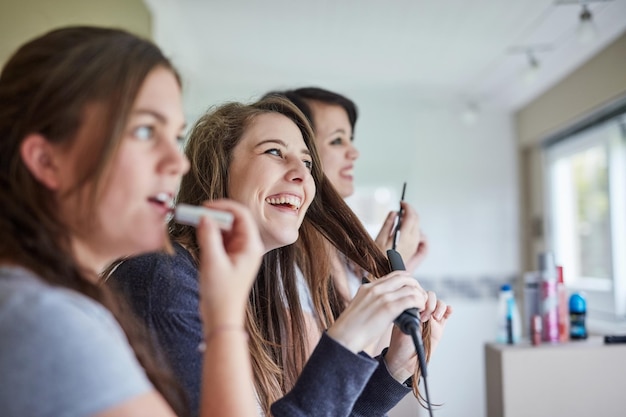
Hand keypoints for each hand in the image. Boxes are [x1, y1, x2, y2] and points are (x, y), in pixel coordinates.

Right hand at [196, 199, 263, 330]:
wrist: (222, 317)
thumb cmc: (221, 295)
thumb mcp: (212, 263)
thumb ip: (208, 237)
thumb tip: (204, 217)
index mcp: (251, 246)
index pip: (241, 214)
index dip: (223, 206)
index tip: (205, 206)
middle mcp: (248, 247)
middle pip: (233, 220)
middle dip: (215, 214)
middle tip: (195, 213)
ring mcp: (239, 252)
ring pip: (226, 229)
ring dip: (211, 224)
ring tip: (194, 223)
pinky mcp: (230, 258)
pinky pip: (221, 239)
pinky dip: (210, 234)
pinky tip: (199, 235)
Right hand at [326, 271, 427, 353]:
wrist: (342, 338)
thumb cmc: (351, 329)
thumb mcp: (360, 308)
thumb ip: (371, 302)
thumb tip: (384, 305)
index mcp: (367, 287)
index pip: (393, 275)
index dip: (407, 281)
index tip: (412, 290)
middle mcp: (375, 288)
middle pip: (404, 278)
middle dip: (416, 286)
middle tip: (420, 298)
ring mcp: (382, 297)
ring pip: (410, 287)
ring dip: (420, 296)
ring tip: (421, 307)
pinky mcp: (388, 308)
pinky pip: (411, 299)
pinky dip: (419, 303)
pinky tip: (419, 311)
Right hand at [375, 201, 427, 272]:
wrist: (384, 274)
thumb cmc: (379, 258)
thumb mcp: (380, 238)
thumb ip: (388, 224)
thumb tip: (394, 212)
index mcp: (404, 237)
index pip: (411, 216)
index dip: (407, 207)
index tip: (401, 203)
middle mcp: (412, 240)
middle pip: (416, 220)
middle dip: (410, 211)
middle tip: (401, 208)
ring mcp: (414, 245)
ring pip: (418, 226)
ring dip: (411, 219)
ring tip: (400, 218)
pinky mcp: (414, 248)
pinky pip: (417, 233)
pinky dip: (412, 226)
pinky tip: (404, 228)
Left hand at [384, 291, 451, 381]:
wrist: (405, 360)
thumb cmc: (399, 344)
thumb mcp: (399, 325)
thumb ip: (407, 313)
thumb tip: (413, 303)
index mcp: (409, 307)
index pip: (416, 293)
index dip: (419, 296)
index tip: (416, 306)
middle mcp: (420, 310)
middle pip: (429, 295)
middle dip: (428, 302)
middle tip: (423, 315)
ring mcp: (431, 317)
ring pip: (439, 303)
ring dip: (437, 307)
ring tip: (433, 317)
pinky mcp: (439, 326)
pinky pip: (447, 313)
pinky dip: (448, 310)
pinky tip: (448, 312)